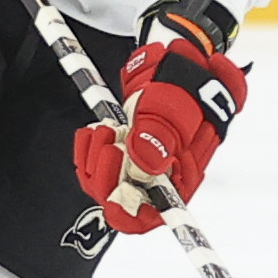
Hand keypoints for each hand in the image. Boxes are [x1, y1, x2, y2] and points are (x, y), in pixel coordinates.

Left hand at [72, 32, 248, 232]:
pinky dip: (89, 147)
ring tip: (107, 129)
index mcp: (184, 175)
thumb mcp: (176, 109)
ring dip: (96, 157)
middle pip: (125, 198)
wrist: (182, 63)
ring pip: (104, 181)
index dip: (134, 215)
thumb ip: (160, 138)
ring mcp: (138, 161)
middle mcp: (160, 174)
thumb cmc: (187, 87)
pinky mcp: (121, 147)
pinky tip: (96, 130)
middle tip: (111, 145)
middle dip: (108, 175)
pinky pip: (93, 162)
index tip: (114, 202)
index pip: (158, 213)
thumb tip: (142, 166)